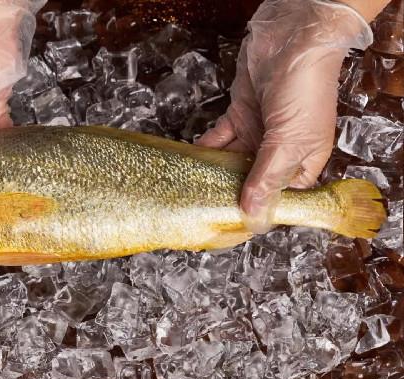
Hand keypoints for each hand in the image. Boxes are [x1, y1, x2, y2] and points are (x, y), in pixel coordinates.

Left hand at [196, 0, 373, 232]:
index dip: (262, 209)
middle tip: (207, 207)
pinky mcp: (239, 114)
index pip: (282, 196)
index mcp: (304, 160)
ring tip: (194, 188)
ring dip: (215, 172)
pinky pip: (220, 138)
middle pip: (254, 179)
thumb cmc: (304, 88)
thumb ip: (267, 178)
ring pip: (233, 160)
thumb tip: (253, 216)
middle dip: (233, 192)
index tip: (236, 223)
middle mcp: (281, 149)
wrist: (291, 37)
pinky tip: (192, 160)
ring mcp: (259, 131)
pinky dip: (207, 148)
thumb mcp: (288, 141)